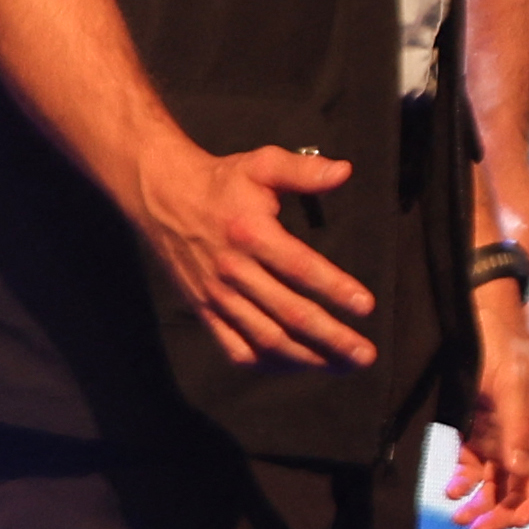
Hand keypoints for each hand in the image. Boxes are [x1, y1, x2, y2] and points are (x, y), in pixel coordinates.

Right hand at [128, 139, 376, 370]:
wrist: (162, 198)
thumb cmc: (222, 181)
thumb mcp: (262, 163)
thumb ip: (303, 170)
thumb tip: (343, 171)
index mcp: (252, 234)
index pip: (300, 268)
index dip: (335, 289)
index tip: (366, 306)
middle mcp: (234, 271)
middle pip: (289, 314)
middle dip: (331, 337)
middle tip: (366, 353)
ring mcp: (217, 296)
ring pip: (265, 338)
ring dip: (307, 357)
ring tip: (343, 364)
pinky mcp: (205, 311)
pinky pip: (235, 348)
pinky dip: (268, 363)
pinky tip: (297, 365)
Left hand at [445, 281, 528, 528]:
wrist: (471, 316)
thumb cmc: (500, 343)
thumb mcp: (512, 382)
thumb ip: (517, 430)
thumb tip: (521, 474)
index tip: (513, 522)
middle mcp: (527, 435)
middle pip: (521, 487)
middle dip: (502, 512)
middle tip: (476, 528)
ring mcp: (501, 435)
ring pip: (496, 483)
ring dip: (481, 505)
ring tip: (460, 517)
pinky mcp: (477, 432)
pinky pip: (474, 468)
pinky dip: (464, 484)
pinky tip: (451, 490)